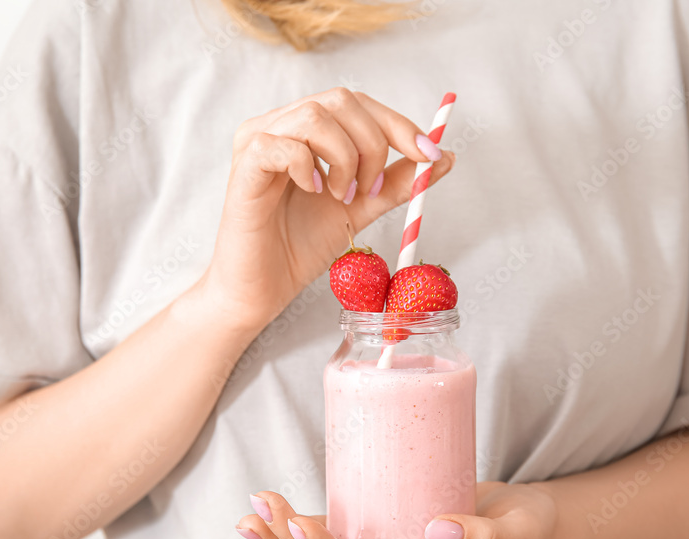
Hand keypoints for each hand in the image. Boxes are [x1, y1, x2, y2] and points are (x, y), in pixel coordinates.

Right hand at [197, 87, 456, 331]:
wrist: (263, 288)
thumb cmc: (300, 245)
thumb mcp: (361, 208)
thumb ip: (397, 181)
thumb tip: (445, 157)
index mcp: (306, 129)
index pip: (358, 104)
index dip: (397, 123)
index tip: (429, 154)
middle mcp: (280, 125)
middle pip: (340, 100)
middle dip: (373, 143)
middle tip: (372, 188)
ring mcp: (258, 142)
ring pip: (315, 115)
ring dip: (345, 157)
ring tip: (342, 195)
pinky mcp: (244, 166)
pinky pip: (281, 144)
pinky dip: (309, 166)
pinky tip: (314, 192)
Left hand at [236, 482, 557, 538]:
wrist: (526, 522)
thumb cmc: (522, 528)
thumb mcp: (515, 533)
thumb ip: (482, 537)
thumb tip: (436, 529)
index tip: (301, 523)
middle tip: (264, 507)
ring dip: (286, 535)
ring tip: (253, 512)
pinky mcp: (383, 527)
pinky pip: (337, 531)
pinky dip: (303, 523)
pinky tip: (276, 511)